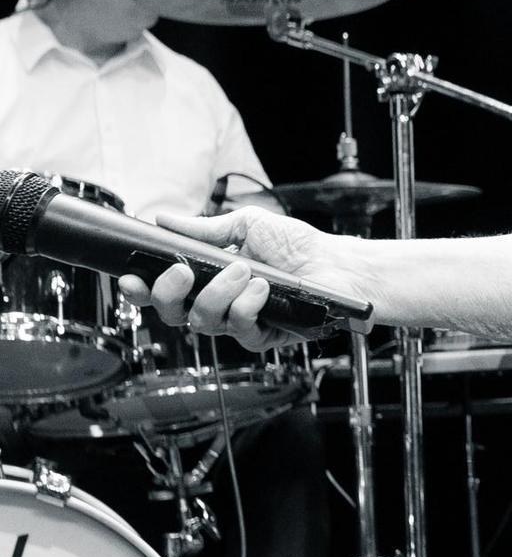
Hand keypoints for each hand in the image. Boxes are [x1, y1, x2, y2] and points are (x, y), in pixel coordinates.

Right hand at [127, 205, 366, 351]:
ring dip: (218, 293)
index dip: (141, 290)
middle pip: (173, 314)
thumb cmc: (296, 246)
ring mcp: (238, 322)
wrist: (335, 263)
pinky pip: (240, 330)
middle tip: (182, 271)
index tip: (132, 278)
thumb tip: (165, 220)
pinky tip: (261, 288)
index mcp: (207, 278)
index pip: (163, 291)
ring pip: (204, 322)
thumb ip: (205, 228)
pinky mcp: (262, 336)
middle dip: (169, 293)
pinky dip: (248, 306)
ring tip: (243, 270)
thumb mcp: (247, 225)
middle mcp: (218, 303)